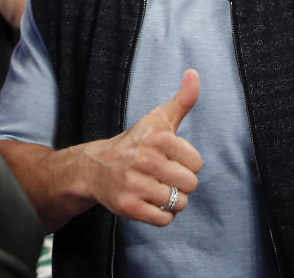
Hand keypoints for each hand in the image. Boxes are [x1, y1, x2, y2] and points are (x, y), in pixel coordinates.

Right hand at [84, 69, 202, 225]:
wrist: (96, 167)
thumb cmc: (136, 142)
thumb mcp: (159, 118)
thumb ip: (183, 100)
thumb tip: (194, 73)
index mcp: (158, 137)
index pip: (197, 163)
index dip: (188, 164)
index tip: (172, 159)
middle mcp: (145, 159)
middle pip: (190, 184)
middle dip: (181, 184)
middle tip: (164, 176)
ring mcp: (135, 184)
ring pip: (178, 203)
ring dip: (172, 201)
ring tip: (157, 189)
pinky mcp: (127, 206)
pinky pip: (164, 220)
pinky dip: (163, 215)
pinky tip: (152, 202)